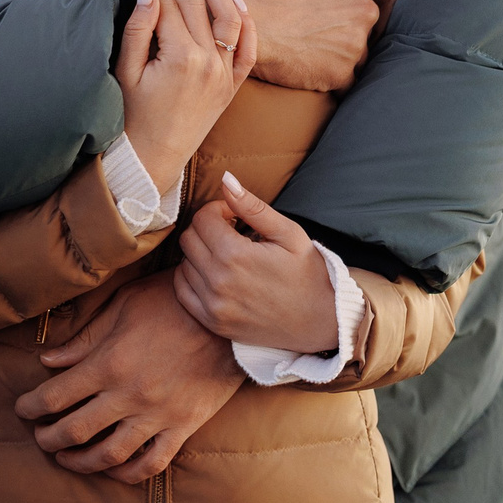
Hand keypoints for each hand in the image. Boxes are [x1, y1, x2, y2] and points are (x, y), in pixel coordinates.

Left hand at [14, 274, 243, 481]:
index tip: (22, 409)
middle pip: (75, 430)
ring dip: (80, 462)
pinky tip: (113, 469)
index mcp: (109, 362)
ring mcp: (157, 415)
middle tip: (39, 437)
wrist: (230, 316)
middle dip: (48, 438)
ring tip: (66, 458)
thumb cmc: (174, 301)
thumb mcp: (124, 306)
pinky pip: (152, 462)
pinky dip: (128, 473)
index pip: (56, 396)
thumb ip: (85, 338)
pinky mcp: (183, 426)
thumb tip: (48, 360)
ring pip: (108, 455)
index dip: (31, 407)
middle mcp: (129, 394)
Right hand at [115, 0, 253, 195]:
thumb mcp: (126, 70)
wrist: (151, 158)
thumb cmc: (131, 116)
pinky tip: (236, 3)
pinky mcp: (232, 86)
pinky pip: (249, 49)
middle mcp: (210, 63)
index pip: (169, 6)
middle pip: (197, 7)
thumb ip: (138, 27)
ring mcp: (225, 74)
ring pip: (229, 18)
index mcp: (182, 58)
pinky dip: (247, 23)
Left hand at [174, 174, 343, 352]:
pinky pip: (181, 291)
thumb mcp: (288, 233)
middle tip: (232, 233)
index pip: (202, 218)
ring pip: (183, 263)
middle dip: (207, 228)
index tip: (236, 217)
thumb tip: (225, 179)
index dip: (218, 210)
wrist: (320, 322)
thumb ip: (252, 206)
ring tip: (228, 256)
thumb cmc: (308, 273)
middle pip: (188, 238)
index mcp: (236, 255)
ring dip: (200, 254)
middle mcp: (218, 282)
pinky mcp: (213, 323)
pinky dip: (192, 278)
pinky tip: (216, 275)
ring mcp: (213, 306)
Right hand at [209, 0, 383, 91]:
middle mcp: (366, 11)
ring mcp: (355, 45)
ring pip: (352, 46)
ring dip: (334, 45)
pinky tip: (303, 59)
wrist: (235, 18)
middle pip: (358, 17)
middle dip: (336, 18)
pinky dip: (327, 69)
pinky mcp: (341, 74)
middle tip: (300, 18)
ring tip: (300, 39)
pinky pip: (343, 74)